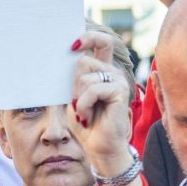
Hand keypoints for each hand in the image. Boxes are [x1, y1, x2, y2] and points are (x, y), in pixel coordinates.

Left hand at [69, 32, 133, 172]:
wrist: (99, 148)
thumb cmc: (85, 124)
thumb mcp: (74, 97)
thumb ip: (73, 79)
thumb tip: (67, 57)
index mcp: (103, 72)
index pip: (101, 43)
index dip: (89, 37)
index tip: (73, 44)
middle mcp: (112, 73)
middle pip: (83, 61)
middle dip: (73, 85)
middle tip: (78, 104)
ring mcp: (118, 81)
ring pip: (85, 77)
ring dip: (78, 99)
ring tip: (83, 114)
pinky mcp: (120, 91)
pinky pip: (92, 89)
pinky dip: (84, 105)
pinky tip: (87, 117)